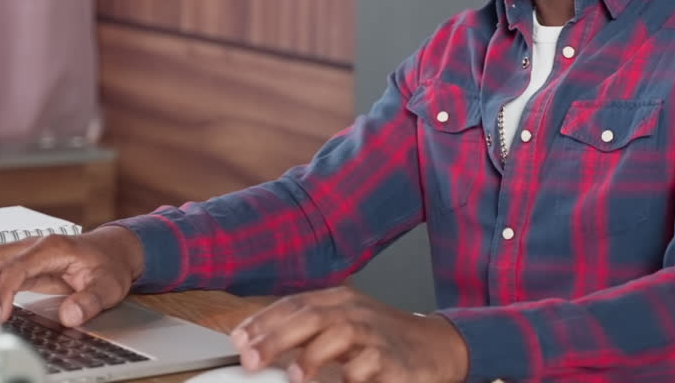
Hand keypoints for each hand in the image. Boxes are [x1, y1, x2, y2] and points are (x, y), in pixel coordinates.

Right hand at [0, 225, 144, 326]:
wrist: (114, 252)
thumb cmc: (110, 265)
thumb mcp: (109, 286)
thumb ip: (90, 301)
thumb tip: (69, 316)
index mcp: (52, 248)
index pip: (16, 268)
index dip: (5, 291)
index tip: (2, 313)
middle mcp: (34, 246)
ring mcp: (27, 253)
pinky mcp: (24, 264)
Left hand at [230, 286, 467, 382]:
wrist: (436, 347)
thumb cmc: (383, 339)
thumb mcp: (344, 327)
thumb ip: (308, 332)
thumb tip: (260, 345)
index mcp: (339, 300)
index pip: (294, 303)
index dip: (263, 320)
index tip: (238, 339)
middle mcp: (355, 311)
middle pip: (311, 316)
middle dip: (276, 337)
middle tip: (250, 359)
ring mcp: (375, 332)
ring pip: (340, 332)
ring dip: (312, 355)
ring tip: (292, 375)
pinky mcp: (394, 358)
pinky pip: (370, 362)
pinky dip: (351, 373)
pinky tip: (340, 381)